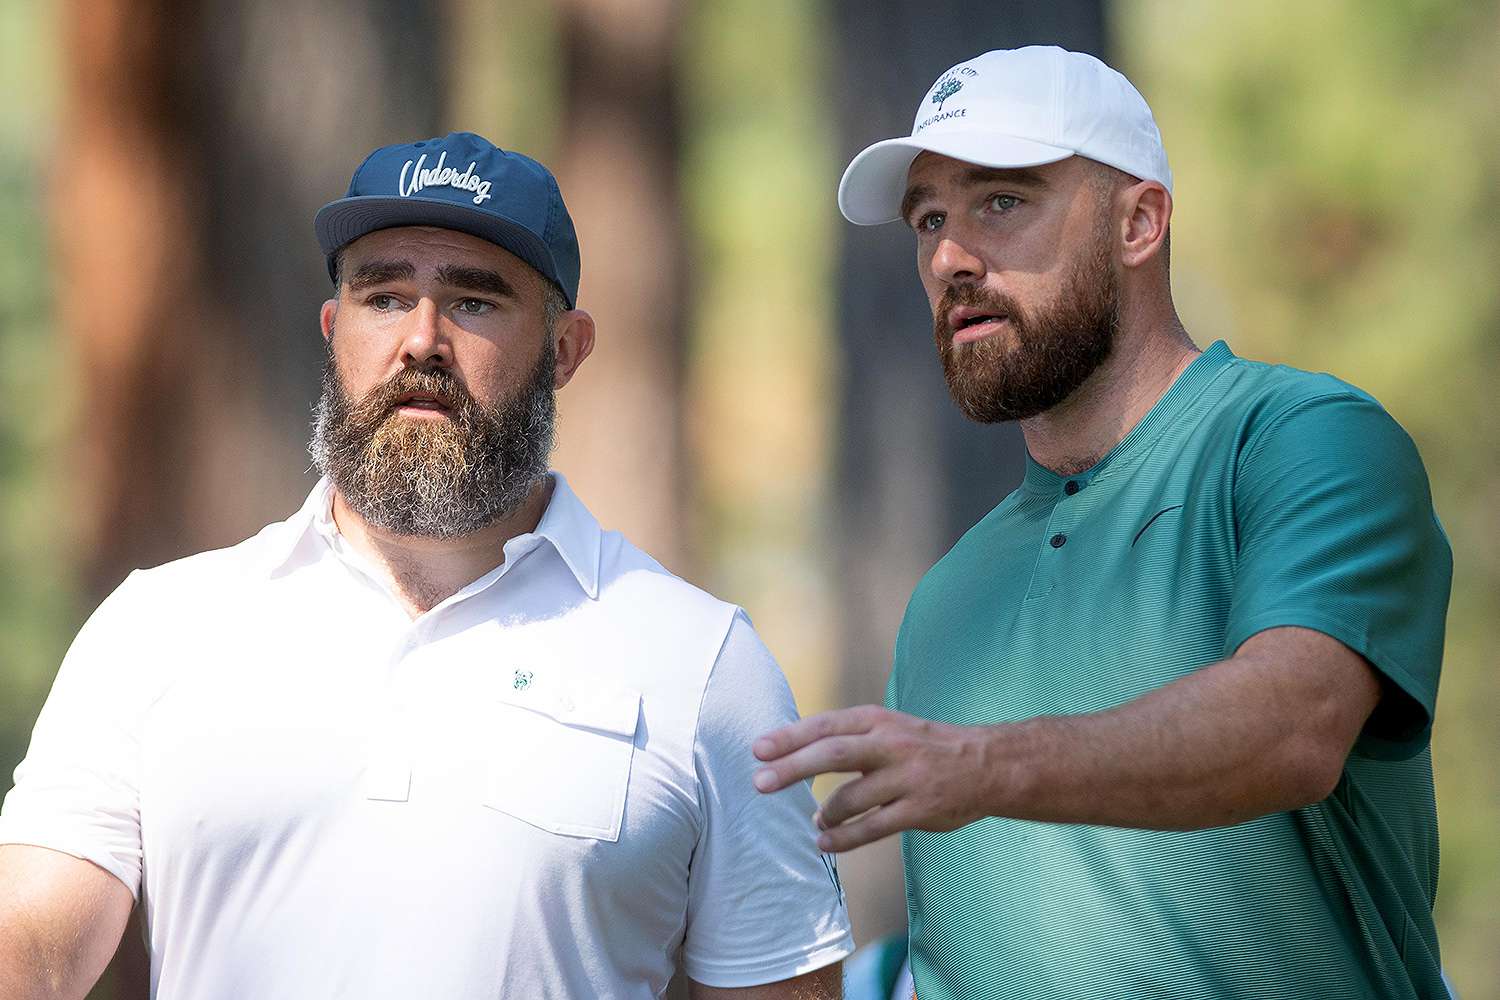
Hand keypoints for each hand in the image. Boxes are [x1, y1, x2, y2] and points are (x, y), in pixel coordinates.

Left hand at [752, 705, 999, 851]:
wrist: (986, 765)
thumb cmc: (924, 747)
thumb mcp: (888, 727)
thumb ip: (847, 739)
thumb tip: (793, 758)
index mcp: (878, 721)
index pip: (826, 726)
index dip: (790, 737)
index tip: (757, 750)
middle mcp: (890, 745)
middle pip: (833, 754)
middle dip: (792, 768)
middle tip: (760, 783)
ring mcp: (906, 778)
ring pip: (851, 797)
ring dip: (825, 812)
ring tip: (816, 821)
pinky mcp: (919, 810)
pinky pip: (873, 827)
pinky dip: (844, 838)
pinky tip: (825, 842)